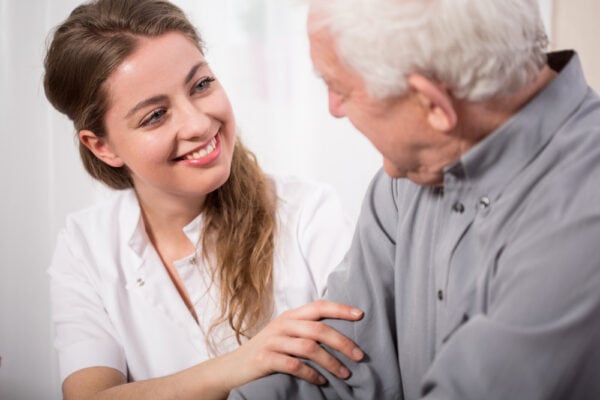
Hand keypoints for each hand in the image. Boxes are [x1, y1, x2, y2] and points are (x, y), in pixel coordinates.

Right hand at [230, 300, 363, 385]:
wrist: (232, 368)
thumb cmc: (266, 352)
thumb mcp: (284, 335)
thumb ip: (305, 331)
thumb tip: (340, 335)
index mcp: (290, 316)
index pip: (318, 306)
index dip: (340, 308)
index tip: (361, 315)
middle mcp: (282, 325)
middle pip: (318, 329)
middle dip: (342, 342)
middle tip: (360, 356)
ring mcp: (272, 341)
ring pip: (309, 348)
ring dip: (331, 362)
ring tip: (345, 374)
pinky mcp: (264, 359)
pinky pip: (294, 365)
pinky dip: (311, 374)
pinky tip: (321, 381)